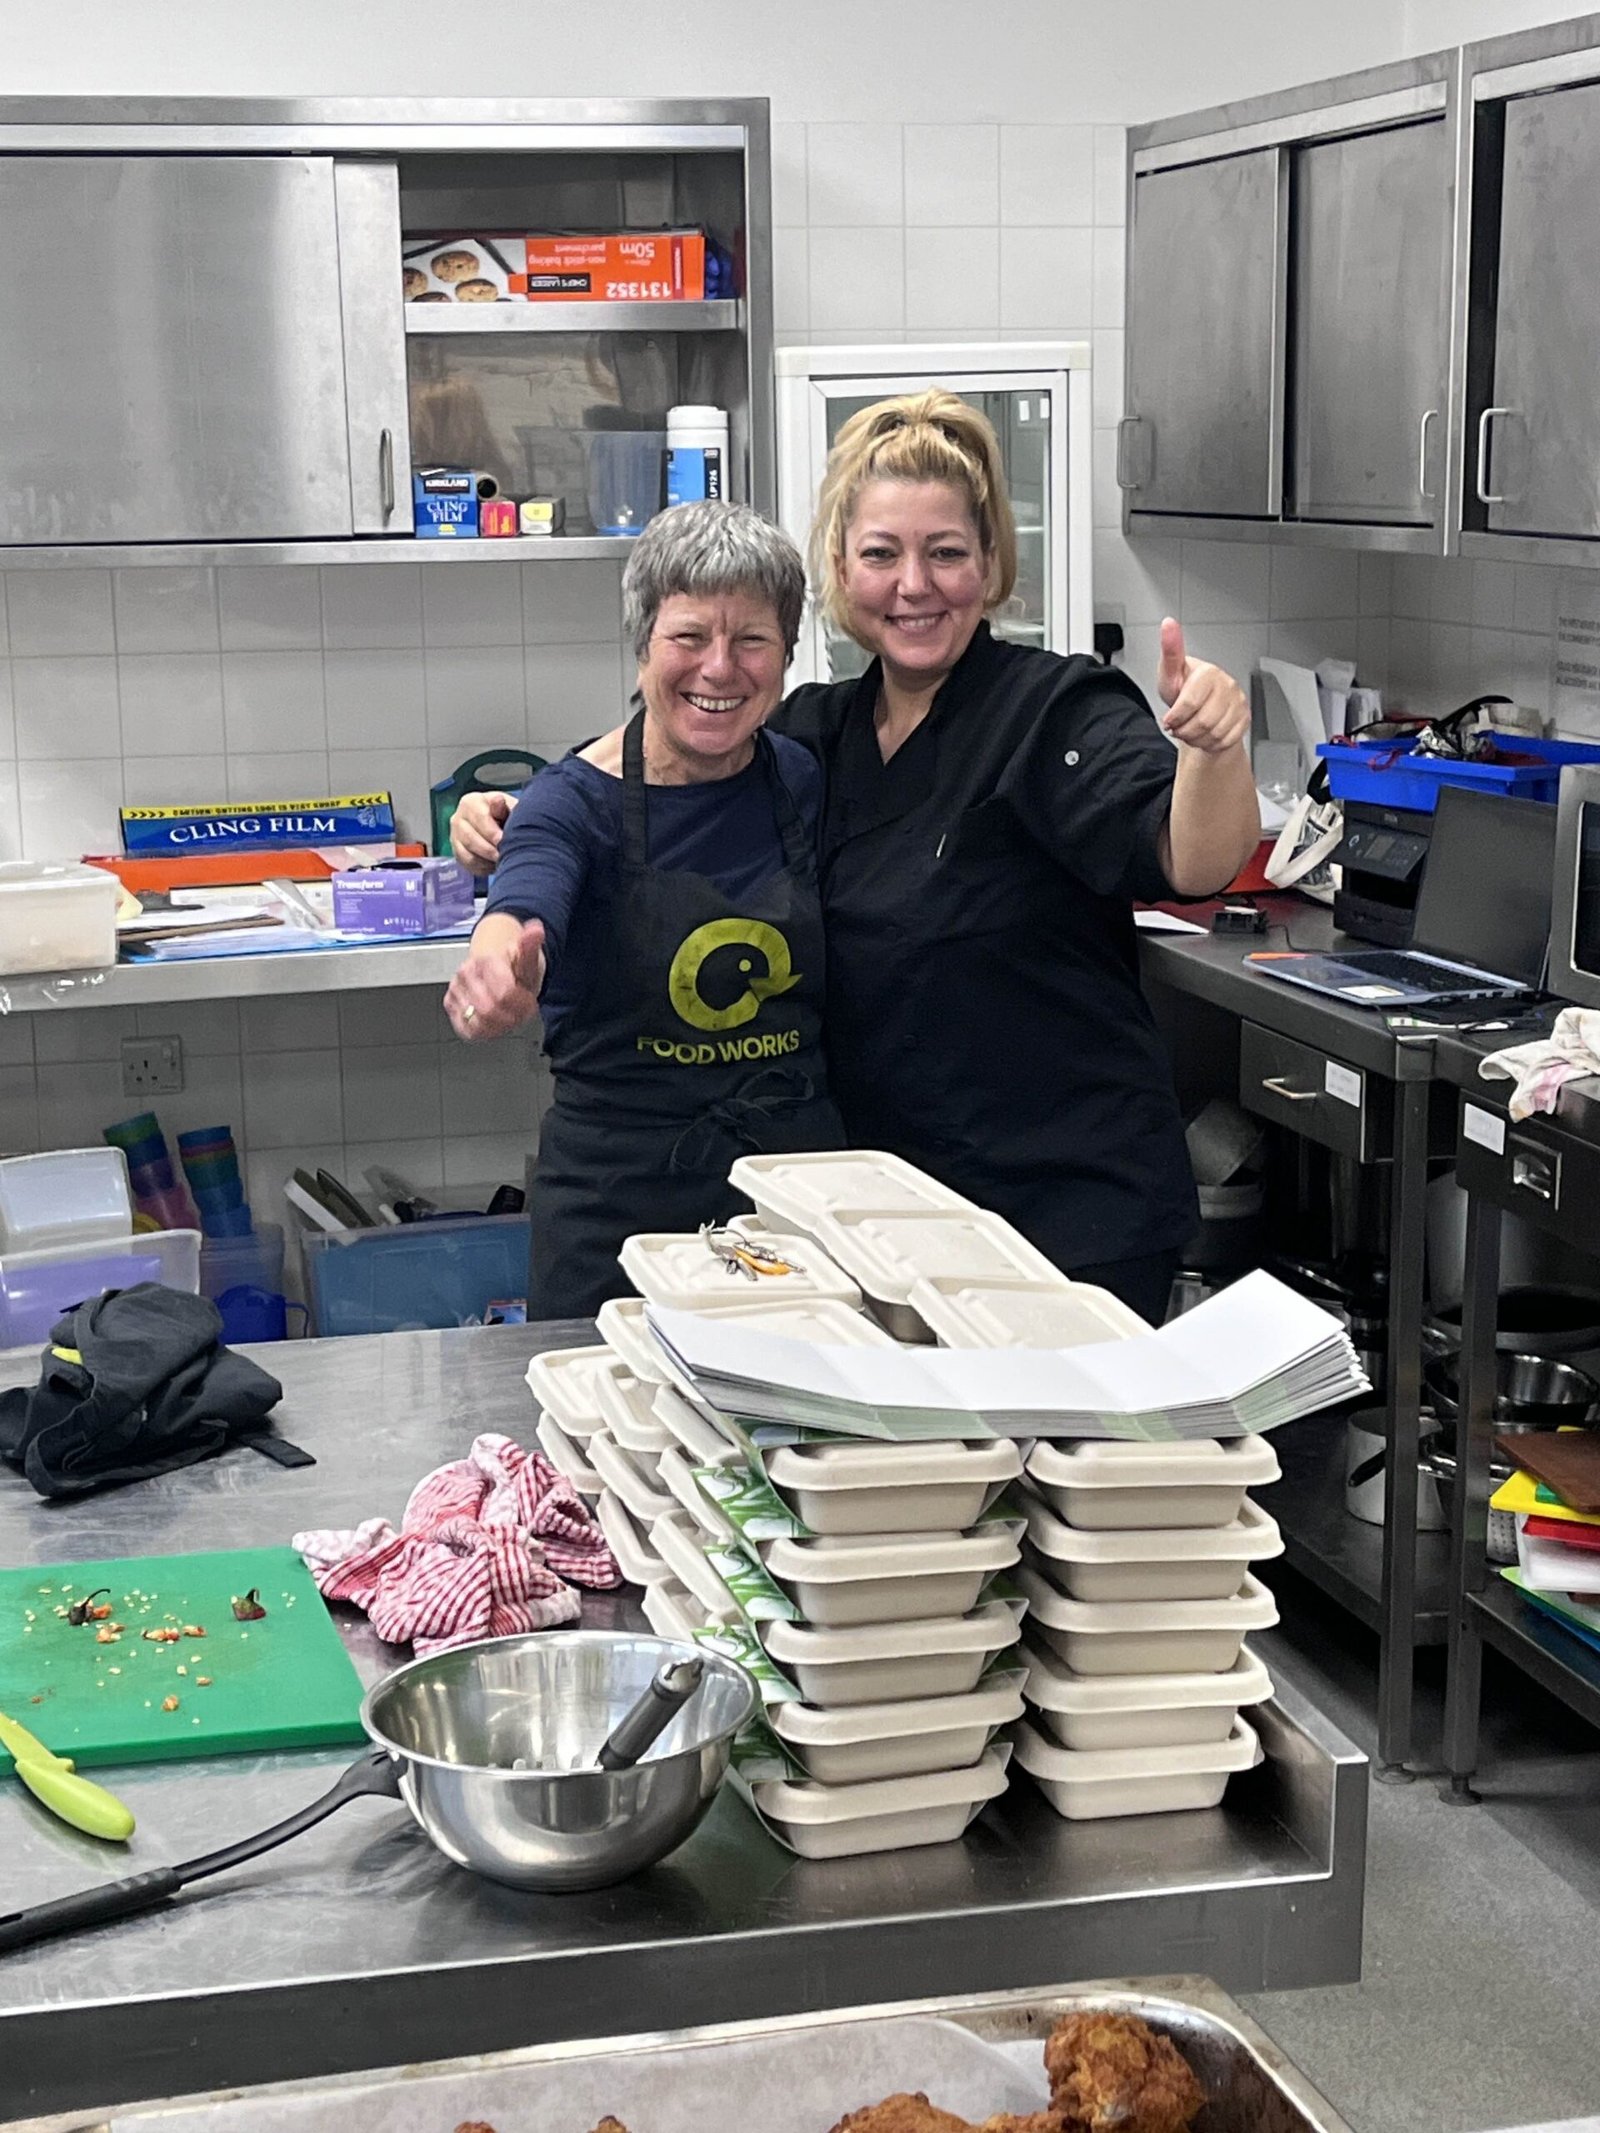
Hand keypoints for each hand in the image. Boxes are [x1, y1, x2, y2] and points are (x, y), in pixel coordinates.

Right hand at [445, 920, 545, 1040]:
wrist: (497, 967)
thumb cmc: (513, 966)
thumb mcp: (528, 958)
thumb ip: (531, 946)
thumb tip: (536, 930)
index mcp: (486, 960)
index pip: (504, 993)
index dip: (522, 1004)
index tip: (529, 1001)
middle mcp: (466, 973)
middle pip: (490, 1010)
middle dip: (512, 1016)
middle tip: (519, 1010)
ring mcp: (456, 990)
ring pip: (479, 1023)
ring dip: (501, 1024)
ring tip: (508, 1014)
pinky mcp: (451, 1005)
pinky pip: (468, 1029)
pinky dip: (486, 1030)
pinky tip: (495, 1021)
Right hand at [450, 789, 512, 873]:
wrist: (499, 824)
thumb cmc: (506, 814)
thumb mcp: (509, 807)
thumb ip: (504, 806)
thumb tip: (498, 801)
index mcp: (470, 802)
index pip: (478, 817)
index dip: (492, 831)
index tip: (503, 840)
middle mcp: (458, 818)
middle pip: (471, 838)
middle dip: (490, 849)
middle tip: (504, 855)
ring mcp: (455, 836)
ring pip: (468, 854)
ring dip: (487, 859)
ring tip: (502, 860)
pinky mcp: (457, 852)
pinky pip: (468, 864)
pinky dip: (482, 867)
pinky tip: (494, 864)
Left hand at [1156, 617, 1249, 755]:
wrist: (1197, 707)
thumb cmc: (1183, 688)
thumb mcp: (1170, 672)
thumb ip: (1170, 651)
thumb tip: (1168, 623)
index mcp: (1210, 673)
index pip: (1189, 703)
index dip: (1175, 717)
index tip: (1168, 719)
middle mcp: (1228, 686)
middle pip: (1203, 722)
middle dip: (1184, 730)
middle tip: (1178, 725)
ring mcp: (1239, 703)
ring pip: (1214, 734)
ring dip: (1196, 738)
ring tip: (1190, 728)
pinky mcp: (1244, 719)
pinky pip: (1225, 741)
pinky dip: (1210, 743)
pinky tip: (1204, 733)